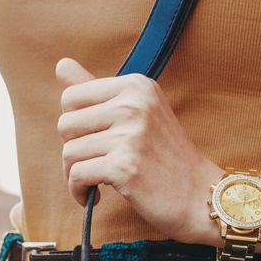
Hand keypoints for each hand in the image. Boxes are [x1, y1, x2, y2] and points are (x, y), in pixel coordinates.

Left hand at [56, 58, 221, 244]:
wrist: (199, 196)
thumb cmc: (165, 157)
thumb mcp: (138, 113)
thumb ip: (97, 91)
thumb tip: (61, 64)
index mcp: (136, 85)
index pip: (71, 96)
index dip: (75, 124)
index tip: (92, 142)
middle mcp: (133, 104)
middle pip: (65, 124)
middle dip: (72, 150)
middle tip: (92, 164)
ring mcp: (130, 135)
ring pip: (69, 152)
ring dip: (75, 174)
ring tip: (94, 182)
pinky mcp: (125, 167)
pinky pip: (77, 175)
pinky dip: (79, 191)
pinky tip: (96, 196)